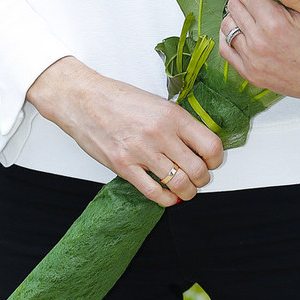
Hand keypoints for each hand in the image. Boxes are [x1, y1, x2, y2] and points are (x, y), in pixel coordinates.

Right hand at [26, 56, 223, 205]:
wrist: (84, 100)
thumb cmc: (118, 99)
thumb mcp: (156, 103)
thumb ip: (177, 123)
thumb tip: (197, 144)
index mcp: (173, 115)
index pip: (211, 145)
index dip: (216, 160)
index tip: (211, 161)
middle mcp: (160, 134)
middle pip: (198, 170)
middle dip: (203, 179)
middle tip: (198, 178)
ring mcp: (142, 152)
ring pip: (180, 184)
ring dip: (187, 192)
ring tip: (185, 189)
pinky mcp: (123, 166)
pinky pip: (154, 193)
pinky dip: (167, 200)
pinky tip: (168, 196)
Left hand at [219, 0, 299, 110]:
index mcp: (275, 24)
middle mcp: (259, 44)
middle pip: (234, 6)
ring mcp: (254, 62)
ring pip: (227, 26)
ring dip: (234, 14)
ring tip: (249, 9)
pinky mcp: (253, 76)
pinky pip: (226, 51)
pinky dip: (228, 36)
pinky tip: (239, 29)